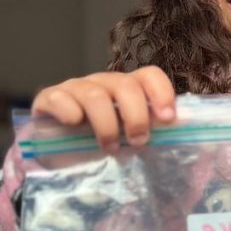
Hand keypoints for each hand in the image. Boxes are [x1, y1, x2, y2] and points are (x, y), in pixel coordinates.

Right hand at [31, 67, 175, 150]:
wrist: (55, 154)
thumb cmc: (97, 146)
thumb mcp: (126, 141)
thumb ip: (149, 137)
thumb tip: (181, 147)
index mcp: (127, 89)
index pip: (149, 76)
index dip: (161, 93)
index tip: (168, 119)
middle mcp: (103, 83)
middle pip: (125, 85)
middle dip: (136, 115)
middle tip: (138, 141)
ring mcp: (75, 88)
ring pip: (95, 95)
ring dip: (106, 124)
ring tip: (110, 147)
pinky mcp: (49, 99)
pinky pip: (59, 97)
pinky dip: (68, 110)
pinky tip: (74, 124)